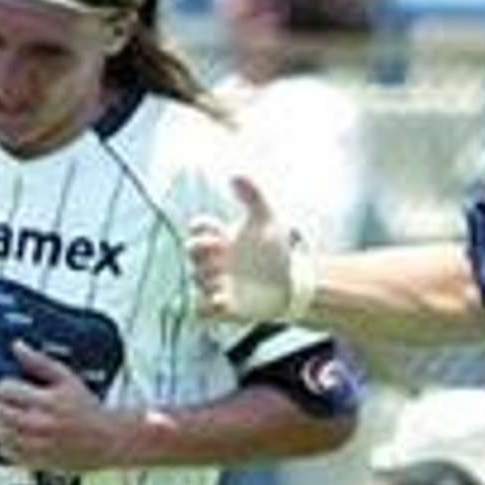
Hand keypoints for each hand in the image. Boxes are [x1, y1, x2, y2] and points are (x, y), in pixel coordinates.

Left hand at [0, 343, 113, 471]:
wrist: (108, 440)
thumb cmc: (88, 409)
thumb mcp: (68, 379)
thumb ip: (40, 362)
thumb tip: (17, 346)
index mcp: (47, 401)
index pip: (4, 389)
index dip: (6, 386)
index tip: (14, 389)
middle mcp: (40, 424)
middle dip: (1, 405)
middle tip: (12, 405)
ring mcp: (37, 445)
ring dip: (2, 425)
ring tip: (15, 422)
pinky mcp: (37, 461)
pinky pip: (7, 453)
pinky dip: (9, 445)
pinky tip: (21, 438)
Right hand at [189, 174, 306, 324]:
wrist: (292, 283)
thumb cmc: (275, 252)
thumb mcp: (267, 220)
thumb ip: (252, 196)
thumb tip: (235, 175)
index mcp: (221, 238)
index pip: (198, 228)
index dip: (202, 229)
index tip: (220, 233)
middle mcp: (215, 260)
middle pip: (192, 252)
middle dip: (202, 252)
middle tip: (221, 254)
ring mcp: (217, 282)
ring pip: (196, 279)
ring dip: (208, 278)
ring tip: (225, 279)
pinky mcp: (223, 306)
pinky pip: (201, 310)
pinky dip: (205, 306)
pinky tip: (221, 300)